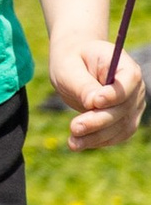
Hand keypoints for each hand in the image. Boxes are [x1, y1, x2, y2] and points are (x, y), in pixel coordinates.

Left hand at [48, 31, 145, 153]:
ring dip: (97, 137)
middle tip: (74, 127)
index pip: (129, 79)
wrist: (73, 67)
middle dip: (99, 120)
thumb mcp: (70, 68)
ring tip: (73, 142)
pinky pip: (116, 135)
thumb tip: (93, 103)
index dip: (115, 93)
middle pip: (124, 107)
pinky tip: (78, 143)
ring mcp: (132, 106)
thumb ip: (83, 85)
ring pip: (121, 126)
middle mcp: (134, 87)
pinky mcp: (124, 121)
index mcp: (123, 65)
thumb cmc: (71, 61)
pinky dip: (98, 141)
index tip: (96, 102)